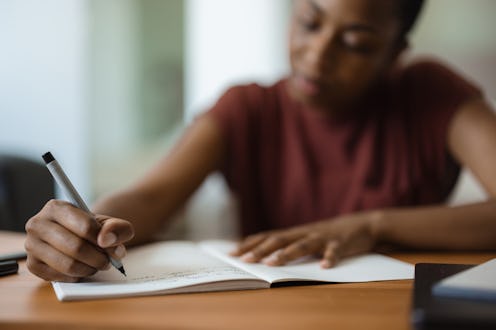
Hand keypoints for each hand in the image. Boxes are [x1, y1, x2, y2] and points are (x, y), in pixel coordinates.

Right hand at [24, 199, 133, 281]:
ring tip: (97, 265)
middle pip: (76, 247)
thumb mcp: (109, 223)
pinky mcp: (32, 264)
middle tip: (108, 261)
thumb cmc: (91, 228)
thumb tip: (106, 240)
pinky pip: (58, 277)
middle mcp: (38, 224)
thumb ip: (117, 227)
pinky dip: (76, 277)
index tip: (114, 248)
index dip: (105, 241)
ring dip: (89, 269)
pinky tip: (82, 269)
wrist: (76, 235)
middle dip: (98, 258)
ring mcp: (31, 245)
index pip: (85, 226)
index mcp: (56, 207)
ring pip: (68, 264)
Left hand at [230, 211, 381, 267]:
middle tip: (244, 260)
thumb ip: (288, 244)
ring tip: (272, 263)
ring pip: (302, 245)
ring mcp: (322, 237)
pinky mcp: (341, 244)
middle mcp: (305, 233)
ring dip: (287, 254)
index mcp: (295, 233)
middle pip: (279, 240)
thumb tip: (262, 255)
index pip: (266, 237)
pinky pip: (335, 251)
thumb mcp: (305, 237)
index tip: (231, 253)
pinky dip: (330, 258)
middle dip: (260, 250)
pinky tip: (324, 266)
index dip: (249, 245)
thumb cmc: (327, 234)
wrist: (362, 224)